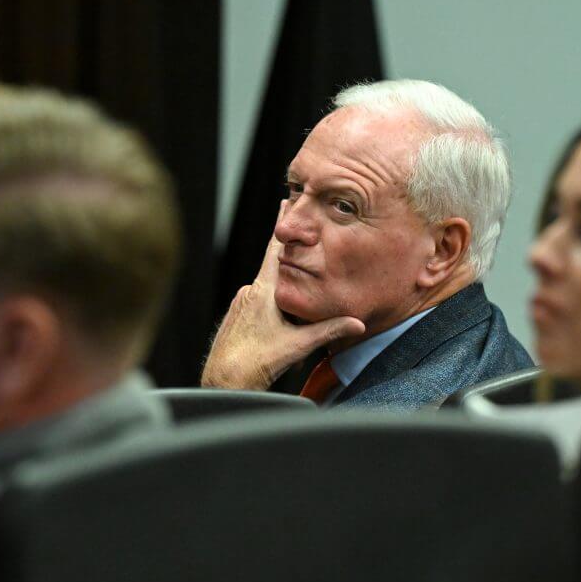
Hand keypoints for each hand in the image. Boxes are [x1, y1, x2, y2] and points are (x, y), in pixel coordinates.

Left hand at [201, 202, 365, 389]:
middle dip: (287, 256)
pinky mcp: (235, 318)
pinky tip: (276, 321)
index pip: (276, 249)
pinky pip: (256, 304)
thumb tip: (357, 324)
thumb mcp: (298, 346)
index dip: (282, 226)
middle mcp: (249, 292)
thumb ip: (328, 331)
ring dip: (281, 290)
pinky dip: (269, 305)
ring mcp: (240, 304)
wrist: (223, 380)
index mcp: (265, 291)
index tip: (285, 202)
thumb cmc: (255, 362)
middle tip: (299, 240)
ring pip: (266, 290)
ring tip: (294, 299)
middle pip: (274, 268)